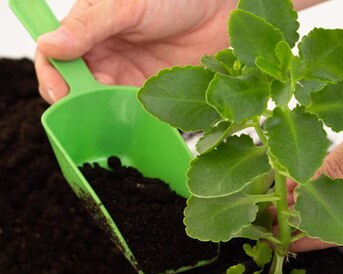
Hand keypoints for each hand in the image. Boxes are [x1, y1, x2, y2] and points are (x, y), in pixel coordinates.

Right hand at [35, 0, 236, 102]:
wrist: (218, 10)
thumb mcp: (126, 6)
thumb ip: (89, 27)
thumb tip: (49, 45)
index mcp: (87, 28)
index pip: (55, 56)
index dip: (52, 76)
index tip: (60, 93)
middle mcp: (102, 52)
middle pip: (75, 84)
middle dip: (75, 101)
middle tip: (85, 111)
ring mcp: (125, 73)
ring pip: (100, 100)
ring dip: (101, 111)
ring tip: (110, 115)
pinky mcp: (149, 90)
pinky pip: (129, 108)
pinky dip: (126, 116)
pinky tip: (131, 118)